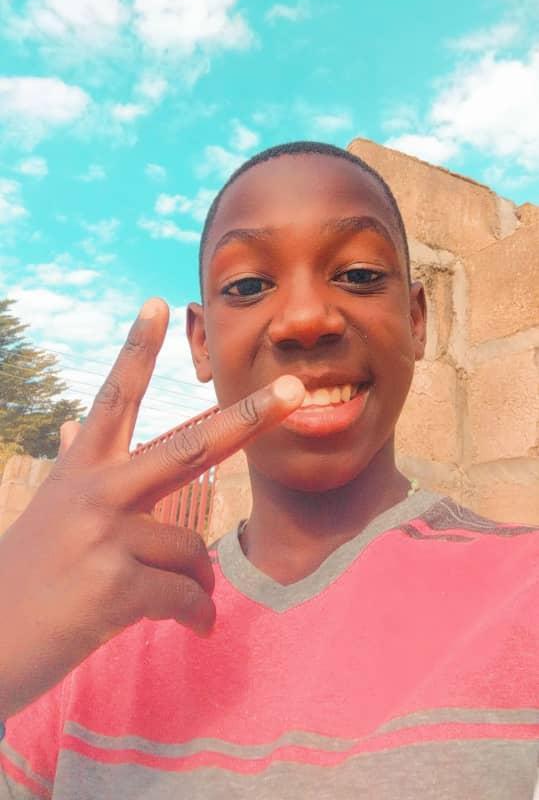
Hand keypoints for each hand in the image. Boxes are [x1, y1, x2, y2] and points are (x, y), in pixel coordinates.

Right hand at [0, 298, 304, 718]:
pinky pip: (186, 595)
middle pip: (189, 446)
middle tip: (295, 390)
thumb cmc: (25, 578)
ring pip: (193, 549)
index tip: (159, 304)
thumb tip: (75, 421)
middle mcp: (96, 493)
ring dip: (197, 580)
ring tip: (181, 601)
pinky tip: (194, 627)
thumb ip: (76, 462)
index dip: (137, 350)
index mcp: (81, 470)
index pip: (115, 397)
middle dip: (248, 418)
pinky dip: (198, 616)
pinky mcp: (115, 587)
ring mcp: (106, 537)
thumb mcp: (50, 509)